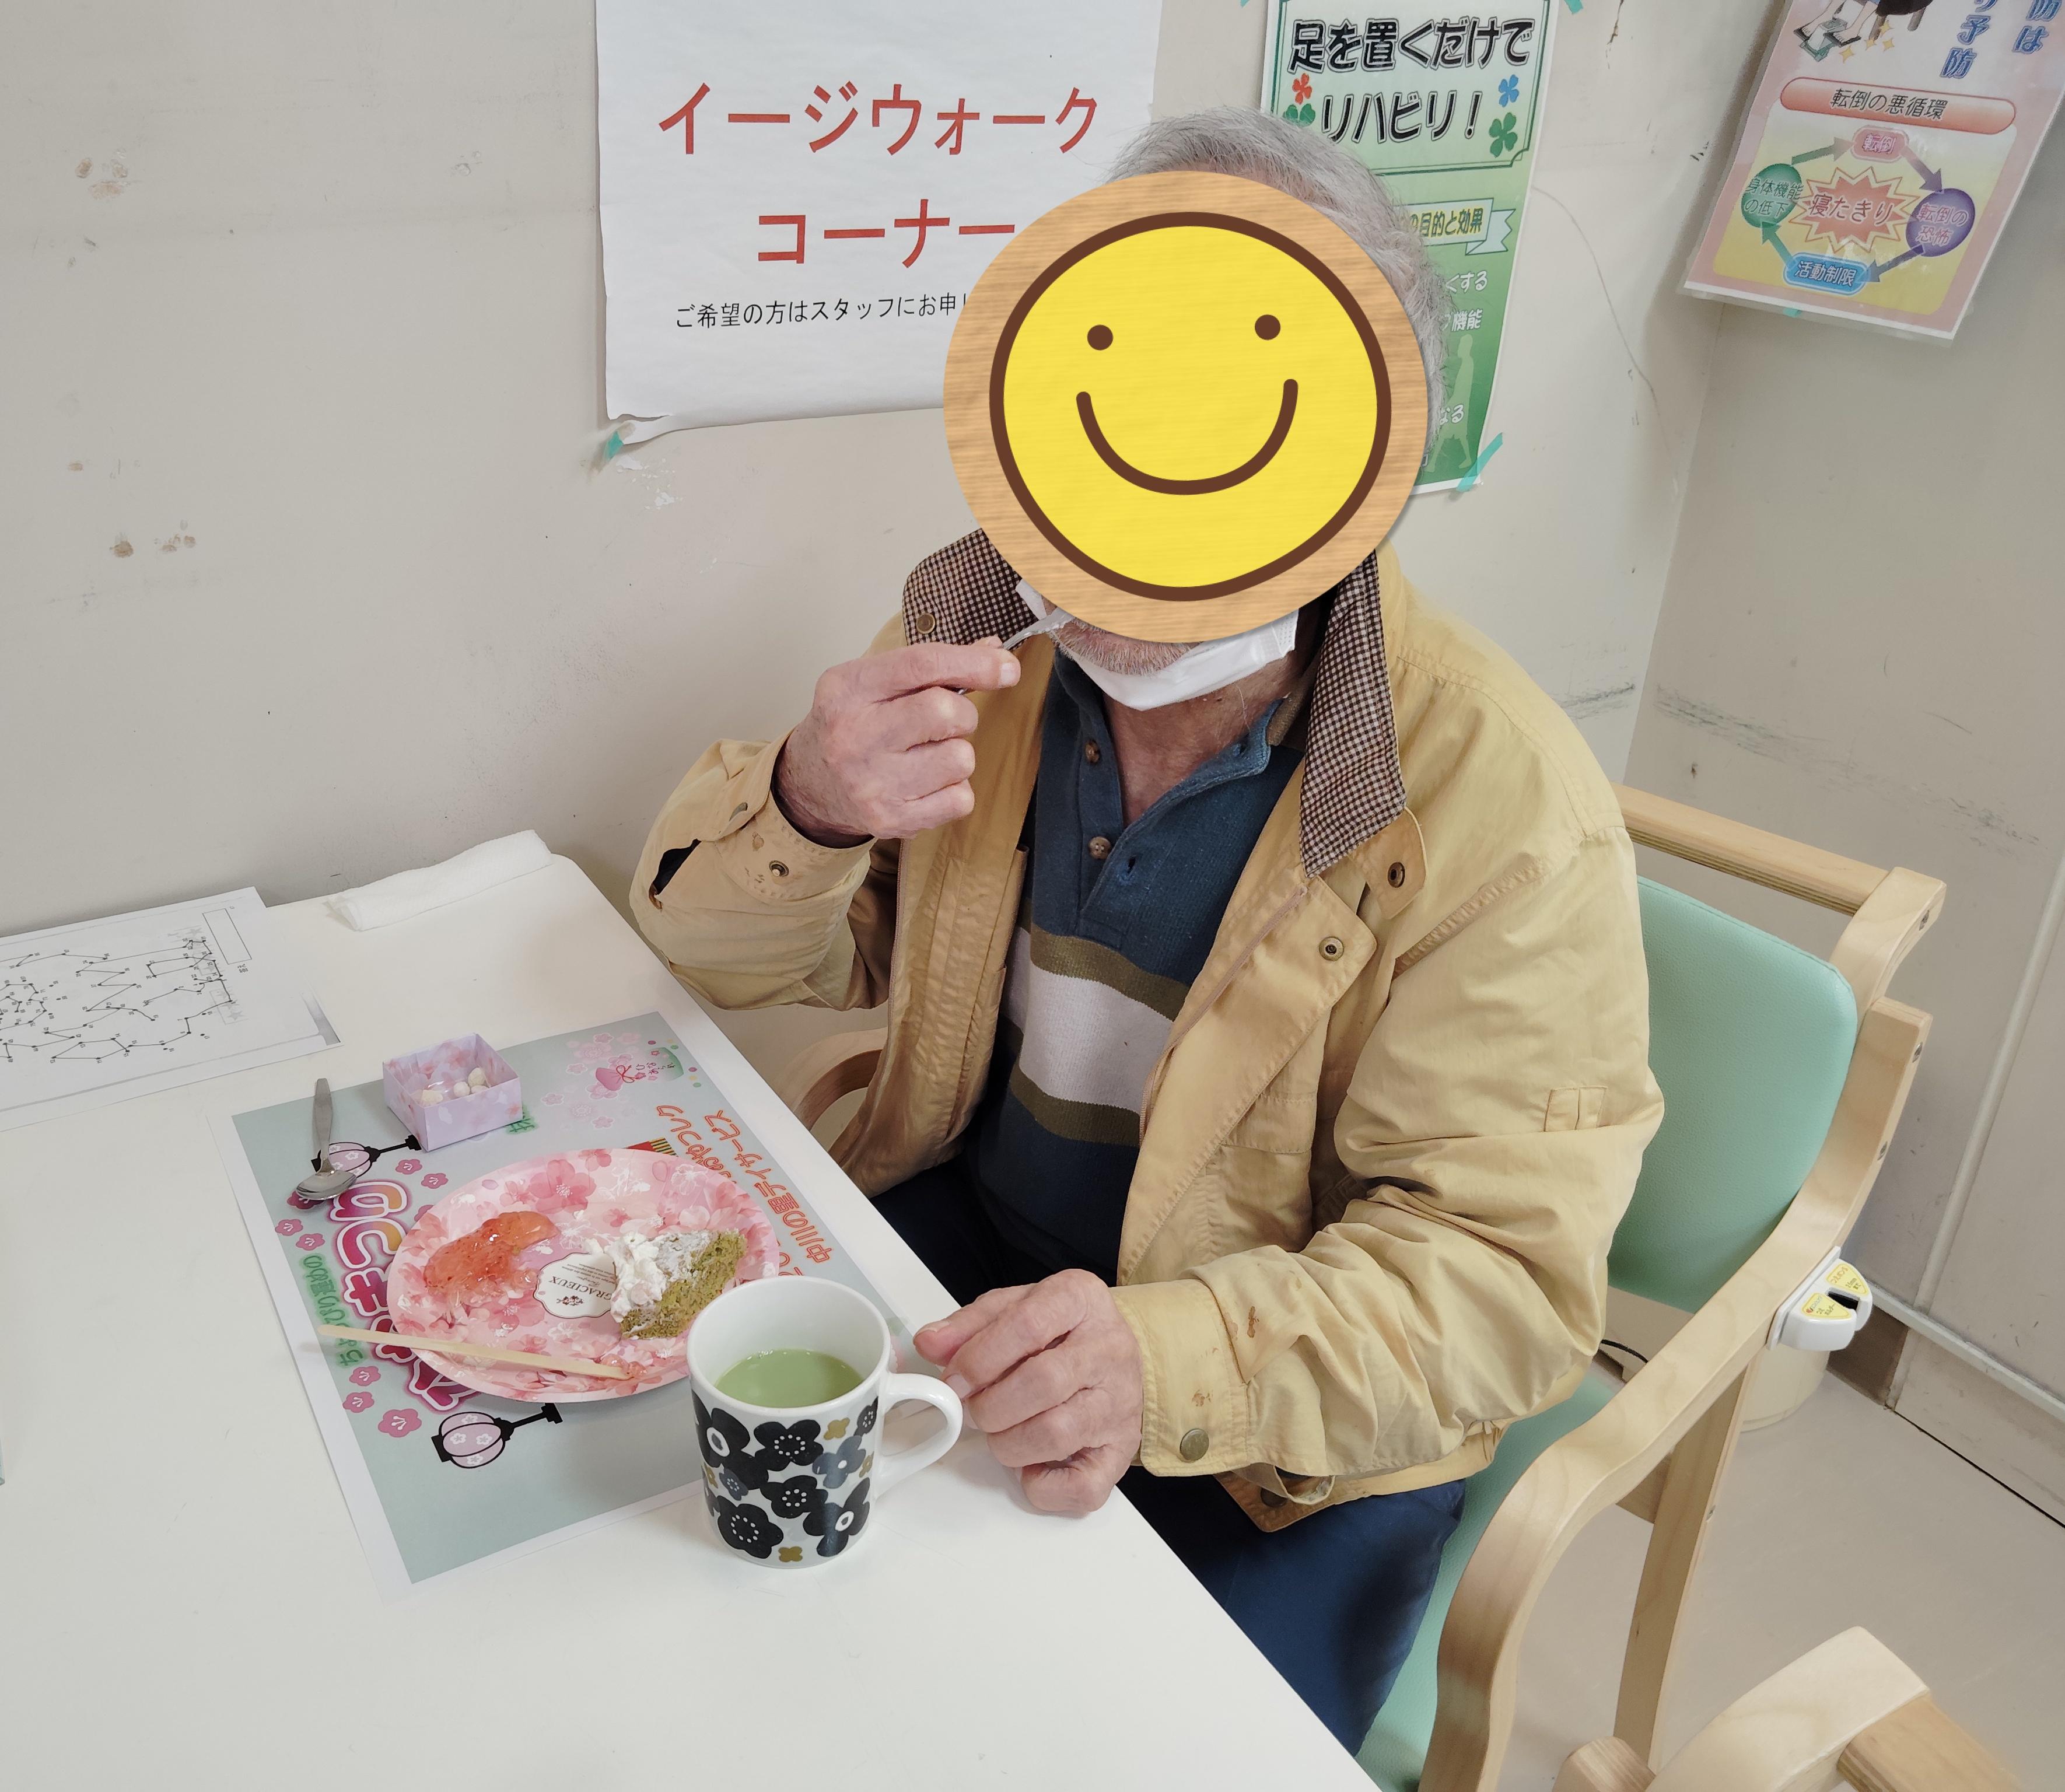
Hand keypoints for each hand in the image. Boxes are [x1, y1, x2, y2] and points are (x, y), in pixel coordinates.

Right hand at [774, 640, 1019, 845]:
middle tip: (945, 722)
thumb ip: (930, 665)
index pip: (922, 665)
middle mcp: (854, 736)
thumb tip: (994, 651)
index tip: (1007, 667)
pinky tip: (927, 783)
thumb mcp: (873, 681)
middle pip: (945, 712)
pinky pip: (961, 799)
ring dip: (957, 754)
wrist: (810, 784)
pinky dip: (955, 790)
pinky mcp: (892, 819)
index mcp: (848, 689)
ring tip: (928, 755)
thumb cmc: (851, 724)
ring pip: (960, 759)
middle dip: (962, 714)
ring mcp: (872, 783)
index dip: (974, 663)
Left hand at [914, 1269, 1142, 1514]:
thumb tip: (930, 1344)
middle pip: (1042, 1382)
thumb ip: (970, 1326)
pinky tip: (1030, 1465)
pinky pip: (1082, 1487)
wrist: (1115, 1357)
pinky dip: (1043, 1487)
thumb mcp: (1014, 1309)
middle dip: (990, 1406)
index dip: (979, 1358)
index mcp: (1079, 1300)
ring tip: (1000, 1432)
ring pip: (1056, 1434)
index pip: (1028, 1324)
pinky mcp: (1122, 1451)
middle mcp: (1109, 1349)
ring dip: (1008, 1444)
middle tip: (973, 1410)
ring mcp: (1121, 1403)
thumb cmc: (1059, 1333)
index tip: (953, 1380)